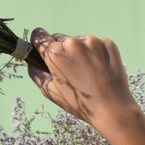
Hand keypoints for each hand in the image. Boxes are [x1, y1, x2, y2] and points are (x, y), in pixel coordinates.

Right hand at [25, 27, 144, 144]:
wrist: (114, 109)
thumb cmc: (80, 104)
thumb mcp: (50, 92)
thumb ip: (35, 72)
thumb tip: (31, 61)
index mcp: (55, 53)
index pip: (38, 35)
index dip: (39, 44)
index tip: (43, 51)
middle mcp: (72, 42)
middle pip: (59, 39)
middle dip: (62, 52)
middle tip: (71, 71)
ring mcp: (92, 41)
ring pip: (78, 42)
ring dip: (80, 53)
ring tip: (88, 74)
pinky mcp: (108, 44)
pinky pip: (96, 45)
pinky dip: (96, 54)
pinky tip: (100, 71)